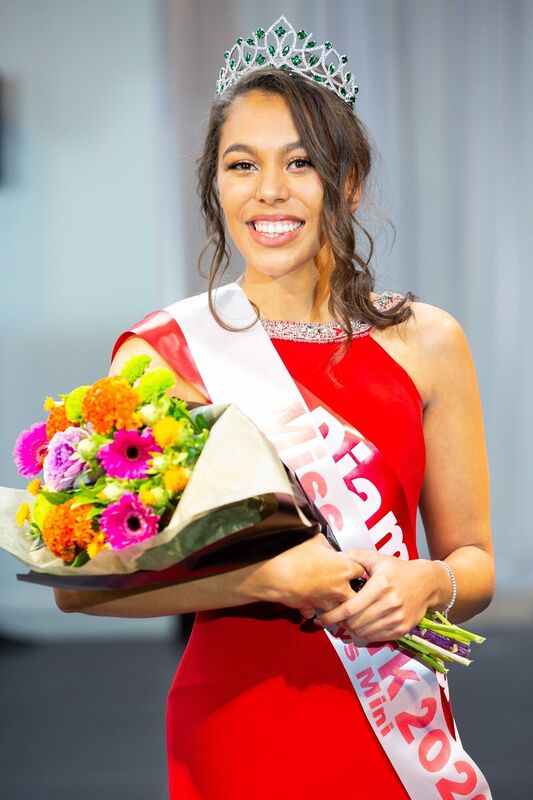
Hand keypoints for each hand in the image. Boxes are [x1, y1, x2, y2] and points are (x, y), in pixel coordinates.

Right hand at [257, 533, 364, 618]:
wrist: (278, 574)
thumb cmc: (296, 556)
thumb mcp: (315, 540)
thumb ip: (326, 544)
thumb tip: (326, 544)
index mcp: (344, 569)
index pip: (361, 571)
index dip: (355, 568)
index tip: (351, 567)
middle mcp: (339, 588)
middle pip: (356, 595)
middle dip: (351, 591)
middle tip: (342, 583)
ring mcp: (326, 601)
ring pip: (338, 607)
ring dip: (333, 601)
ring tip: (324, 592)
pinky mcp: (311, 608)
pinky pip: (315, 612)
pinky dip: (312, 607)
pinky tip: (307, 599)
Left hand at [314, 550, 437, 640]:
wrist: (428, 583)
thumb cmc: (400, 570)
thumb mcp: (379, 558)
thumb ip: (356, 557)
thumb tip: (336, 556)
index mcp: (380, 585)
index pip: (350, 607)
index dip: (333, 615)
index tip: (321, 618)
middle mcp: (389, 603)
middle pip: (355, 622)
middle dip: (341, 622)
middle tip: (334, 618)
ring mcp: (397, 618)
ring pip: (365, 632)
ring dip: (352, 629)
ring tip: (348, 621)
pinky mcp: (403, 629)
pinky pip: (377, 637)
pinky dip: (366, 634)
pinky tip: (363, 625)